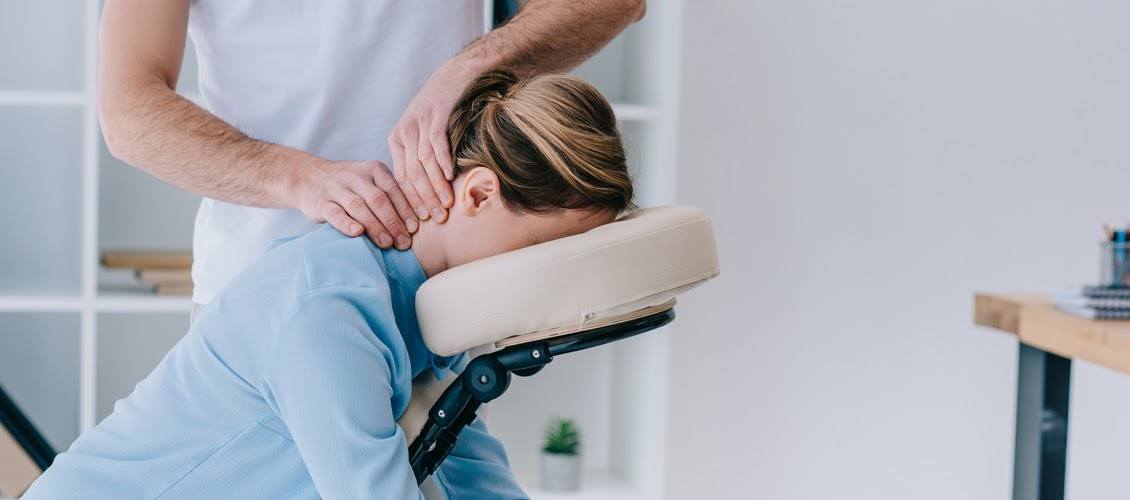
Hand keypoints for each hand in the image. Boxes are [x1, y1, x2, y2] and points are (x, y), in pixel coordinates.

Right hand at [294, 160, 418, 248]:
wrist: (307, 176)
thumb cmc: (349, 186)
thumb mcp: (370, 182)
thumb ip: (390, 196)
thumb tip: (416, 224)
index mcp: (374, 170)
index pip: (394, 190)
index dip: (406, 209)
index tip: (416, 228)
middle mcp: (356, 177)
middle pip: (378, 199)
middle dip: (394, 222)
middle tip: (405, 243)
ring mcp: (336, 188)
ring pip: (359, 207)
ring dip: (375, 226)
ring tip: (387, 244)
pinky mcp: (320, 202)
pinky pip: (335, 213)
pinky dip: (347, 223)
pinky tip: (358, 234)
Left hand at [388, 61, 480, 223]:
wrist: (455, 77)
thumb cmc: (441, 111)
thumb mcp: (422, 134)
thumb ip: (419, 159)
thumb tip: (425, 194)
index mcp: (397, 140)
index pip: (401, 177)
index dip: (411, 201)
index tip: (421, 221)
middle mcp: (405, 131)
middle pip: (412, 172)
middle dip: (424, 199)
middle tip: (436, 218)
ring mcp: (420, 122)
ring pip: (424, 161)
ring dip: (435, 185)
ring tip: (446, 204)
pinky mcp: (436, 113)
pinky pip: (437, 141)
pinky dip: (443, 160)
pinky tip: (449, 176)